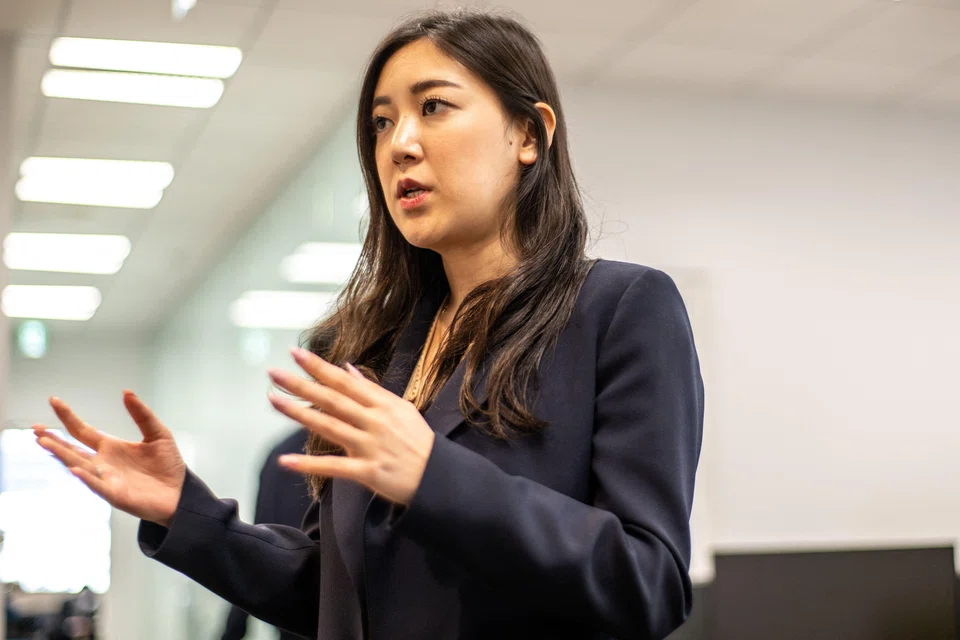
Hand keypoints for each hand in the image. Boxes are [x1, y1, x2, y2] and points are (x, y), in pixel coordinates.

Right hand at [33, 391, 186, 527]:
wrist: (180, 492)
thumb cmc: (167, 465)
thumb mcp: (158, 434)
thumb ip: (141, 414)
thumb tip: (126, 392)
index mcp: (111, 447)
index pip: (83, 431)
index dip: (68, 417)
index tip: (54, 401)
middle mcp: (103, 463)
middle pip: (73, 449)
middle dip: (54, 440)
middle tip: (35, 429)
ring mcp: (107, 479)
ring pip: (79, 465)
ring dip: (62, 455)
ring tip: (44, 443)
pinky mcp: (116, 494)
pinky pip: (97, 485)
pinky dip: (85, 478)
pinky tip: (73, 469)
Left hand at [267, 348, 435, 505]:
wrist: (438, 476)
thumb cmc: (418, 441)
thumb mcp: (401, 408)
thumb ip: (372, 390)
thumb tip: (348, 368)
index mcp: (382, 404)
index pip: (344, 381)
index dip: (319, 367)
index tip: (296, 353)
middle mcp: (374, 421)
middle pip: (332, 399)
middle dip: (301, 384)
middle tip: (274, 372)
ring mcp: (370, 446)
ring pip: (329, 426)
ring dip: (299, 413)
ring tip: (274, 400)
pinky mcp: (368, 471)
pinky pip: (333, 467)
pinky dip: (309, 464)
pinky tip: (285, 460)